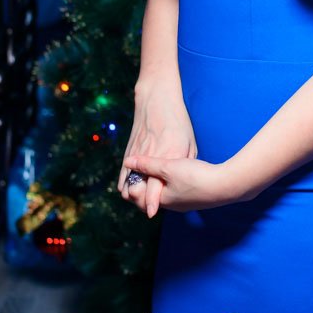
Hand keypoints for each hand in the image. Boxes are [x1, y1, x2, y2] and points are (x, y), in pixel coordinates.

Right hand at [118, 79, 197, 214]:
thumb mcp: (189, 144)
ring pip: (127, 181)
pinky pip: (124, 173)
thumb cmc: (179, 123)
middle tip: (149, 206)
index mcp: (168, 156)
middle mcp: (150, 156)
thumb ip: (184, 165)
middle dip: (141, 201)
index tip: (151, 211)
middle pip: (138, 187)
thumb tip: (183, 184)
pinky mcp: (130, 151)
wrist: (157, 101)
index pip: (154, 184)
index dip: (151, 201)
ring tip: (141, 199)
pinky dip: (126, 182)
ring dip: (133, 193)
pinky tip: (131, 189)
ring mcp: (137, 154)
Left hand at [122, 152, 242, 216]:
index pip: (139, 197)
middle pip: (151, 196)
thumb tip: (127, 161)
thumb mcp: (168, 167)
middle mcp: (172, 206)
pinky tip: (178, 171)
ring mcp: (185, 203)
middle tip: (143, 167)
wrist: (225, 186)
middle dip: (145, 183)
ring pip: (165, 193)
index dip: (134, 183)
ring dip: (159, 182)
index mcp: (162, 200)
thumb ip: (148, 164)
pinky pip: (177, 191)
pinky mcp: (196, 198)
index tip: (134, 168)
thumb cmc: (195, 177)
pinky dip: (171, 182)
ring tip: (158, 167)